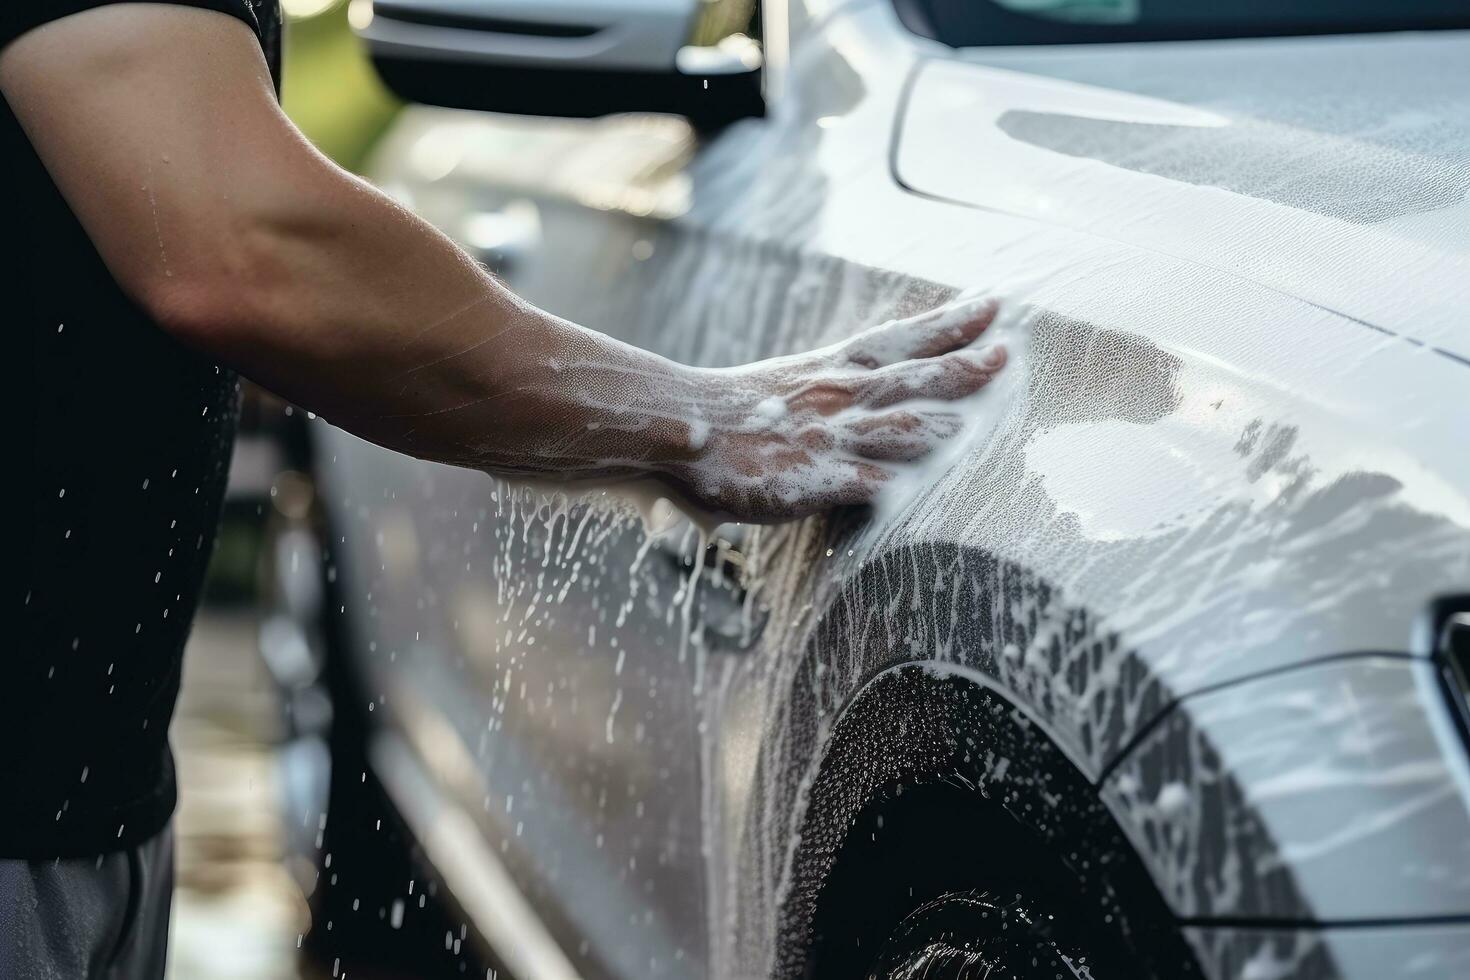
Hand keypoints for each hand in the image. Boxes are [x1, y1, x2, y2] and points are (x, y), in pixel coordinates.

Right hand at [660, 298, 1006, 522]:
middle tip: (1006, 353)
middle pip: (916, 377)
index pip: (902, 338)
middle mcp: (840, 396)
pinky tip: (929, 486)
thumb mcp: (790, 382)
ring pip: (903, 425)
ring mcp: (830, 437)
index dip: (950, 323)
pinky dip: (900, 481)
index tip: (992, 305)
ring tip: (984, 418)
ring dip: (946, 421)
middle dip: (966, 366)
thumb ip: (832, 385)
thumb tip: (869, 383)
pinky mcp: (815, 478)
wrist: (681, 426)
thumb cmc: (731, 411)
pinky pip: (868, 481)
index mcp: (833, 369)